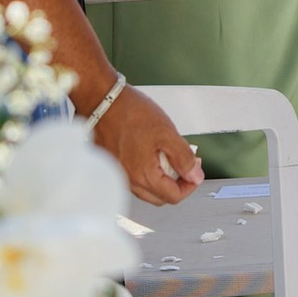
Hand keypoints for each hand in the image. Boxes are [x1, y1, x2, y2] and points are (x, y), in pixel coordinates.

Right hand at [97, 82, 203, 205]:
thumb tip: (195, 176)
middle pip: (160, 197)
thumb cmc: (129, 112)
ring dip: (162, 177)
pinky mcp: (112, 166)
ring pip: (147, 188)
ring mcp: (118, 174)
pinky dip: (148, 170)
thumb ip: (184, 158)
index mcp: (142, 176)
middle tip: (185, 164)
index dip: (190, 185)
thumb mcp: (167, 133)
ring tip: (168, 154)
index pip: (173, 196)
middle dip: (177, 183)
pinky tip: (152, 151)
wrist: (102, 100)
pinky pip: (135, 177)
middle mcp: (128, 181)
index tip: (195, 171)